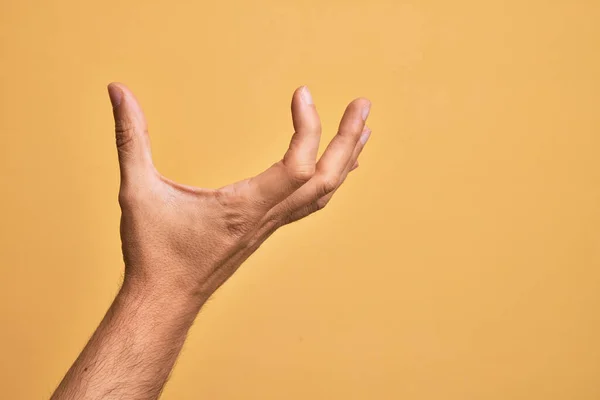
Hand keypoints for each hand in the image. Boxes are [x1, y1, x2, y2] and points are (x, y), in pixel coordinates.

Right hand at [108, 83, 371, 301]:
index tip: (301, 92)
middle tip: (363, 105)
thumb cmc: (154, 253)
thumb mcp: (136, 190)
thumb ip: (129, 137)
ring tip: (362, 130)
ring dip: (345, 160)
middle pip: (326, 179)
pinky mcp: (265, 230)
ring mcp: (270, 226)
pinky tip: (333, 169)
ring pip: (323, 194)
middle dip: (348, 140)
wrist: (165, 301)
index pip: (297, 166)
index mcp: (244, 207)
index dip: (308, 126)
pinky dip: (328, 180)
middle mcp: (266, 218)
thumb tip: (117, 90)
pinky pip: (309, 203)